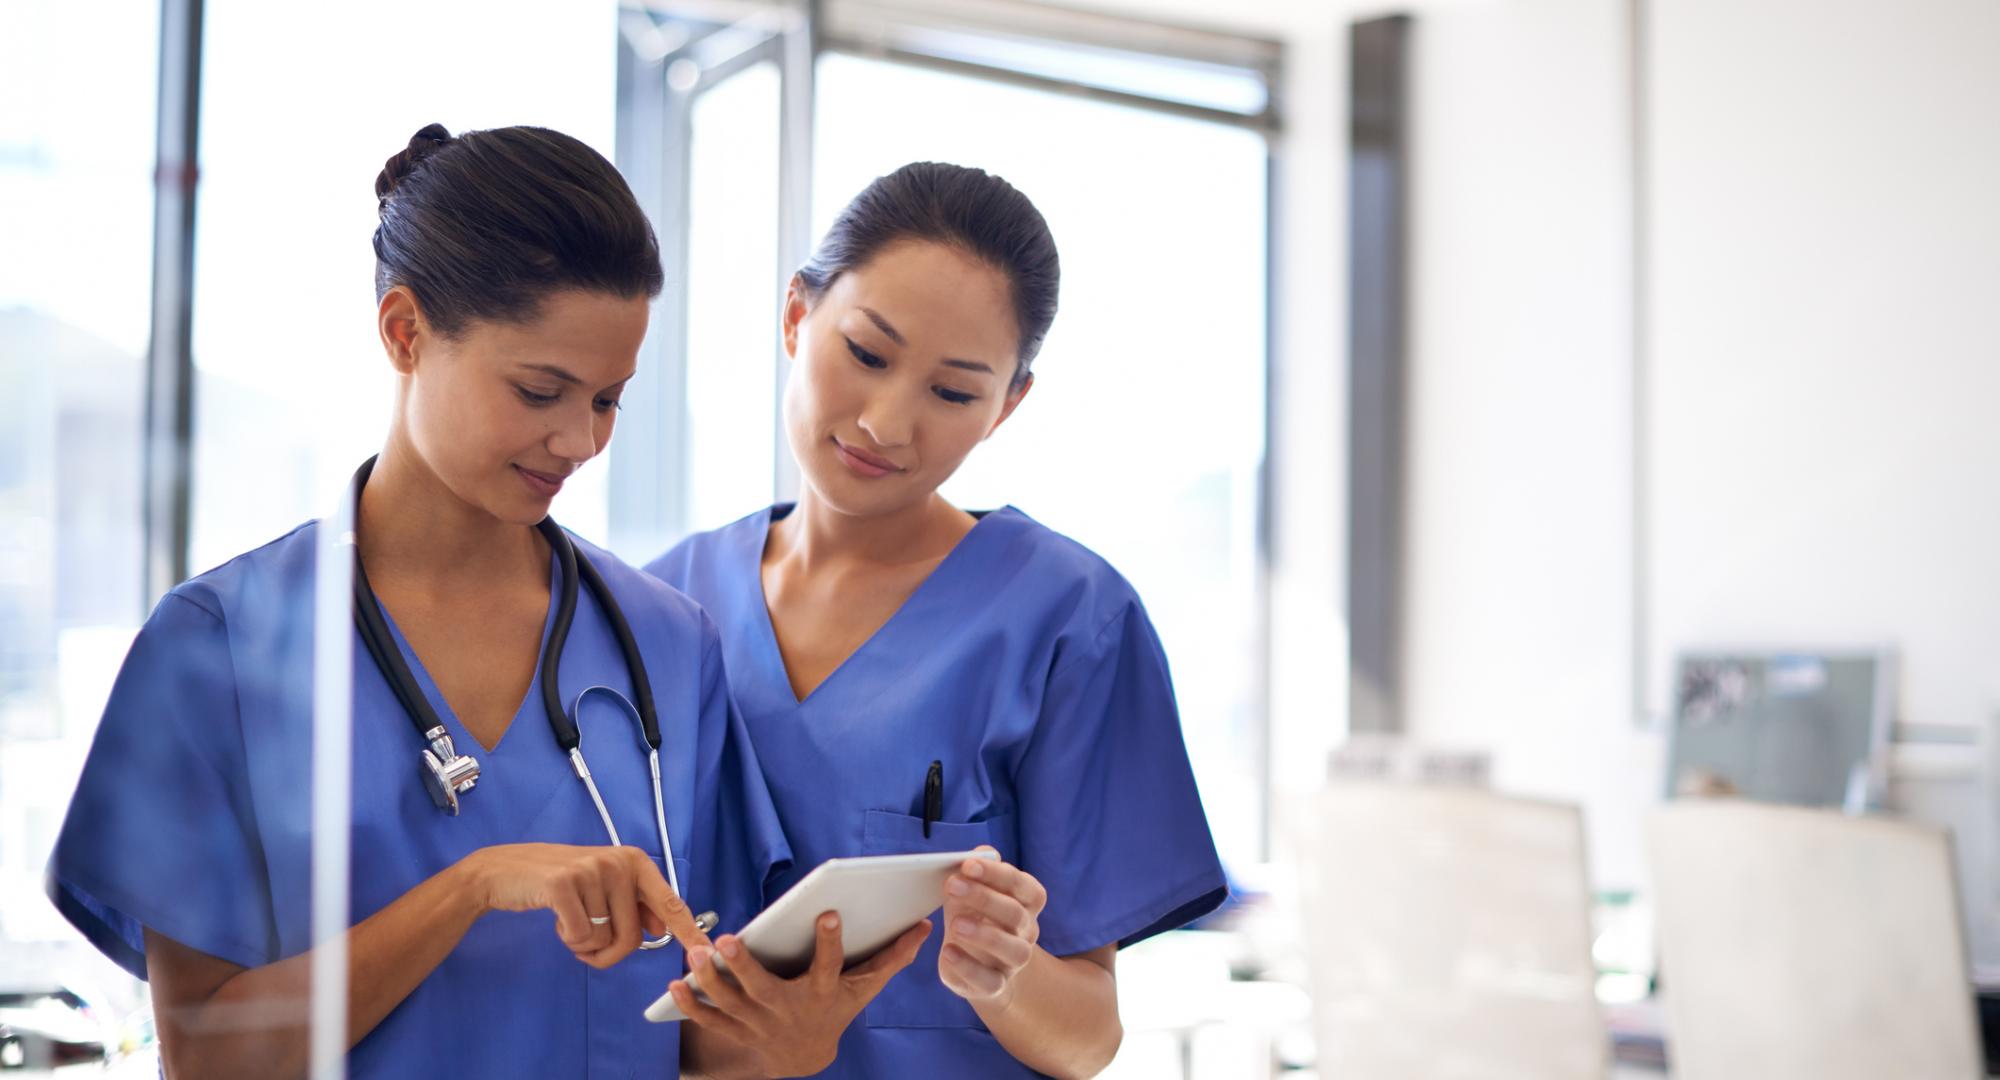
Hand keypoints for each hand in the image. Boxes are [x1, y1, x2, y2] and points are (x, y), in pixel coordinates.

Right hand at [461, 843, 710, 967]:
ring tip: (569, 920)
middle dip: (609, 952)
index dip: (689, 931)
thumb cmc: (560, 883)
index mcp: (635, 861)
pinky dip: (569, 939)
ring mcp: (591, 870)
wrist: (506, 871)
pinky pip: (580, 936)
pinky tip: (557, 917)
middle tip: (587, 942)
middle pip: (632, 937)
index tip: (707, 952)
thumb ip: (634, 903)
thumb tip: (662, 926)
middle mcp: (618, 862)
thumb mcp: (603, 886)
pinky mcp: (563, 884)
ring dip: (585, 944)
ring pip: (605, 939)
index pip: (669, 902)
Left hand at [669, 911, 930, 1076]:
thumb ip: (892, 956)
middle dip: (744, 966)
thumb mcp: (866, 986)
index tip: (829, 914)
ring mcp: (759, 1023)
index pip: (829, 967)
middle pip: (764, 989)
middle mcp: (788, 1009)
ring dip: (710, 981)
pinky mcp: (737, 1030)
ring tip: (694, 954)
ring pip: (730, 1003)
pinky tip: (674, 984)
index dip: (831, 942)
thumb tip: (923, 926)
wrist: (806, 1056)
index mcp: (822, 993)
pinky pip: (710, 1020)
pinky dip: (691, 1005)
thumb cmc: (837, 1008)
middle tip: (727, 940)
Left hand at [938, 847, 1045, 1008]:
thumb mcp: (973, 890)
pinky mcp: (996, 985)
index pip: (1024, 886)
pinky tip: (948, 952)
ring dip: (984, 935)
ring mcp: (1014, 962)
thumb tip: (983, 853)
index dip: (999, 874)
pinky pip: (990, 981)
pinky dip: (968, 967)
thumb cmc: (974, 916)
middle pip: (1017, 914)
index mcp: (1026, 904)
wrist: (976, 963)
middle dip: (984, 898)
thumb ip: (978, 871)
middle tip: (951, 886)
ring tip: (955, 924)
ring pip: (1014, 950)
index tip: (968, 864)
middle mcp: (1026, 932)